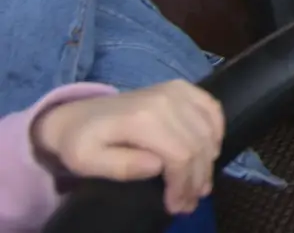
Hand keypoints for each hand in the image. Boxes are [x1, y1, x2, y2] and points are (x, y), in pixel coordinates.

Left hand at [30, 81, 223, 215]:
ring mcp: (176, 90)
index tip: (176, 206)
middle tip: (189, 203)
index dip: (182, 184)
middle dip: (197, 179)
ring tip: (199, 185)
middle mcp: (166, 100)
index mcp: (142, 118)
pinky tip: (211, 151)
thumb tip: (157, 167)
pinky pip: (212, 109)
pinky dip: (217, 131)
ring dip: (208, 161)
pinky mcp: (182, 87)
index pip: (179, 155)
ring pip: (208, 130)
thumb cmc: (80, 142)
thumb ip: (121, 167)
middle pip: (198, 145)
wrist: (77, 115)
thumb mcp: (86, 162)